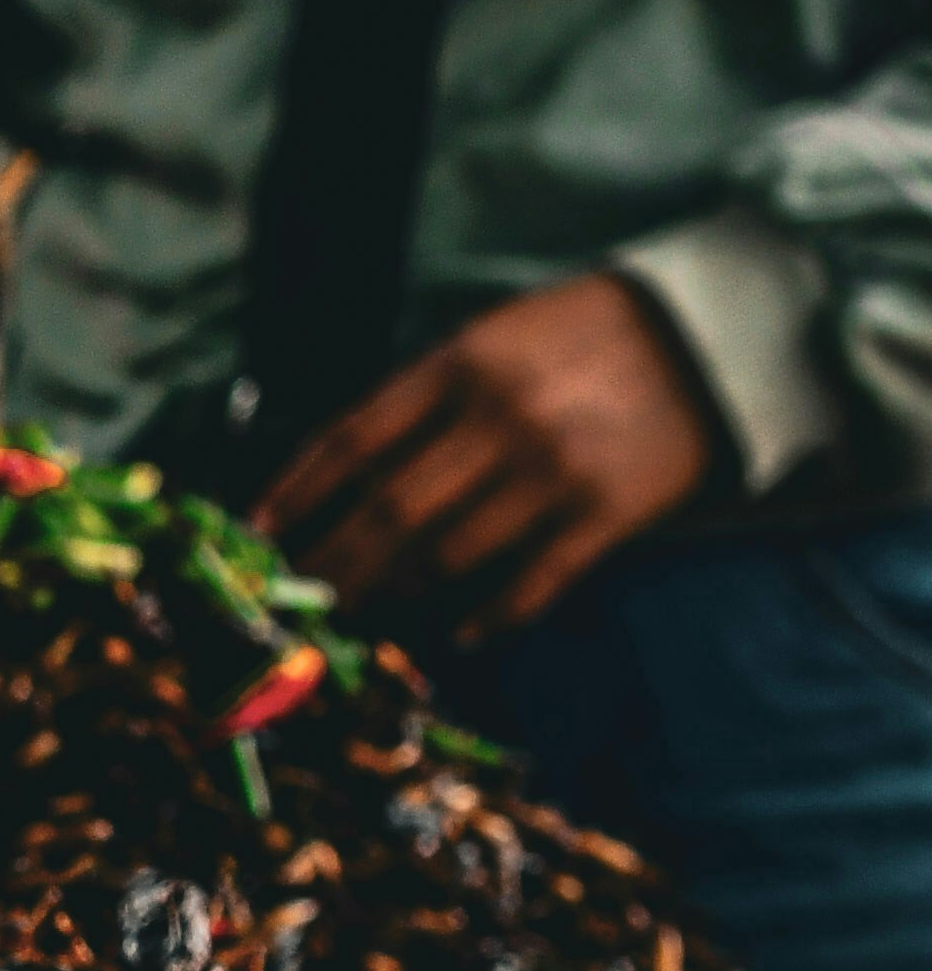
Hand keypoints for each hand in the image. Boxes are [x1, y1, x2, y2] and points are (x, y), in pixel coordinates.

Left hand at [258, 270, 717, 636]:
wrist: (714, 334)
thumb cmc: (583, 337)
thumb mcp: (493, 338)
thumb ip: (423, 398)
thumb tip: (342, 477)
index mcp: (459, 366)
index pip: (352, 442)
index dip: (297, 497)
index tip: (256, 535)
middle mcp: (499, 420)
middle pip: (387, 514)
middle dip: (330, 567)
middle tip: (294, 604)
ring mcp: (553, 473)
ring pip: (446, 558)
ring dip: (392, 600)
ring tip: (355, 624)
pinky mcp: (607, 517)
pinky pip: (529, 584)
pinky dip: (485, 616)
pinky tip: (453, 635)